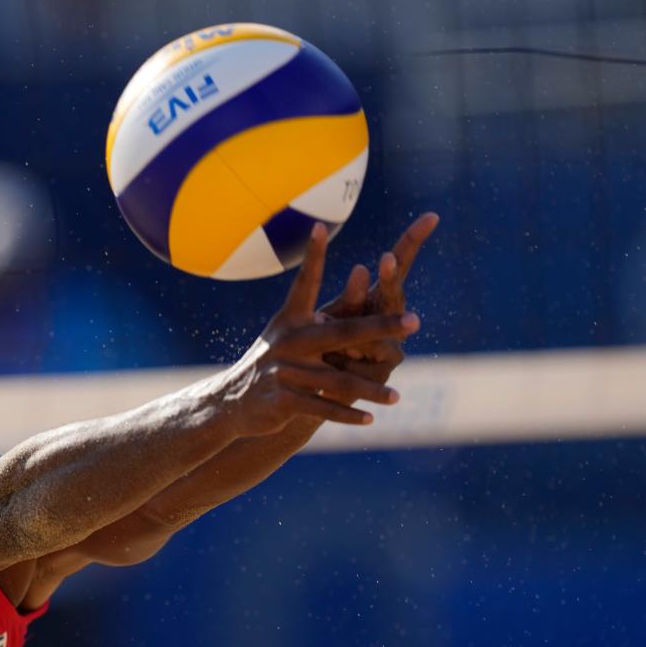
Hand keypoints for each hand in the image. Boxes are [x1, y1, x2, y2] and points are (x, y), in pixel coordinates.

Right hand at [224, 223, 420, 437]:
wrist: (232, 401)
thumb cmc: (271, 362)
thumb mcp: (287, 335)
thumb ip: (319, 320)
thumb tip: (355, 289)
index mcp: (291, 319)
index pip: (305, 282)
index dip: (313, 256)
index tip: (319, 226)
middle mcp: (288, 341)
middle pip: (342, 331)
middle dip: (380, 325)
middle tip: (414, 320)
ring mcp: (284, 371)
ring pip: (338, 379)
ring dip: (370, 390)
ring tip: (396, 398)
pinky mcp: (282, 399)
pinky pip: (322, 407)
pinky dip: (346, 415)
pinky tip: (369, 421)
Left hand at [318, 213, 439, 389]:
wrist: (314, 387)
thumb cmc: (323, 343)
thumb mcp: (333, 317)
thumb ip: (351, 299)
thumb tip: (361, 269)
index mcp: (380, 298)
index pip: (399, 266)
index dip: (414, 241)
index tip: (431, 216)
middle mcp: (392, 320)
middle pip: (394, 296)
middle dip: (387, 279)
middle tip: (384, 257)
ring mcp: (392, 349)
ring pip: (377, 335)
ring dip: (354, 336)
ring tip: (334, 342)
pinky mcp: (382, 375)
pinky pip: (363, 363)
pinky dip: (344, 363)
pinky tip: (334, 366)